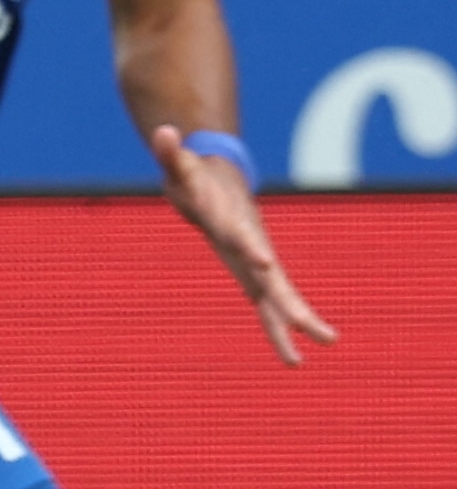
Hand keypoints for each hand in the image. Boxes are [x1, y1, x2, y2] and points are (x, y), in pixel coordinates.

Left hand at [150, 125, 337, 365]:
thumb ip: (171, 152)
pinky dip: (278, 329)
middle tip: (312, 326)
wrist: (217, 181)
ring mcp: (255, 261)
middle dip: (290, 300)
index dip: (251, 247)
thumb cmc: (194, 177)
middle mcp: (251, 244)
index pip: (241, 235)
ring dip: (296, 321)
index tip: (264, 263)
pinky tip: (294, 357)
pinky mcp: (252, 274)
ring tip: (326, 343)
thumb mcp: (179, 166)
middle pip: (272, 276)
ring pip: (277, 296)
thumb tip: (162, 130)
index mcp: (232, 220)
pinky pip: (266, 306)